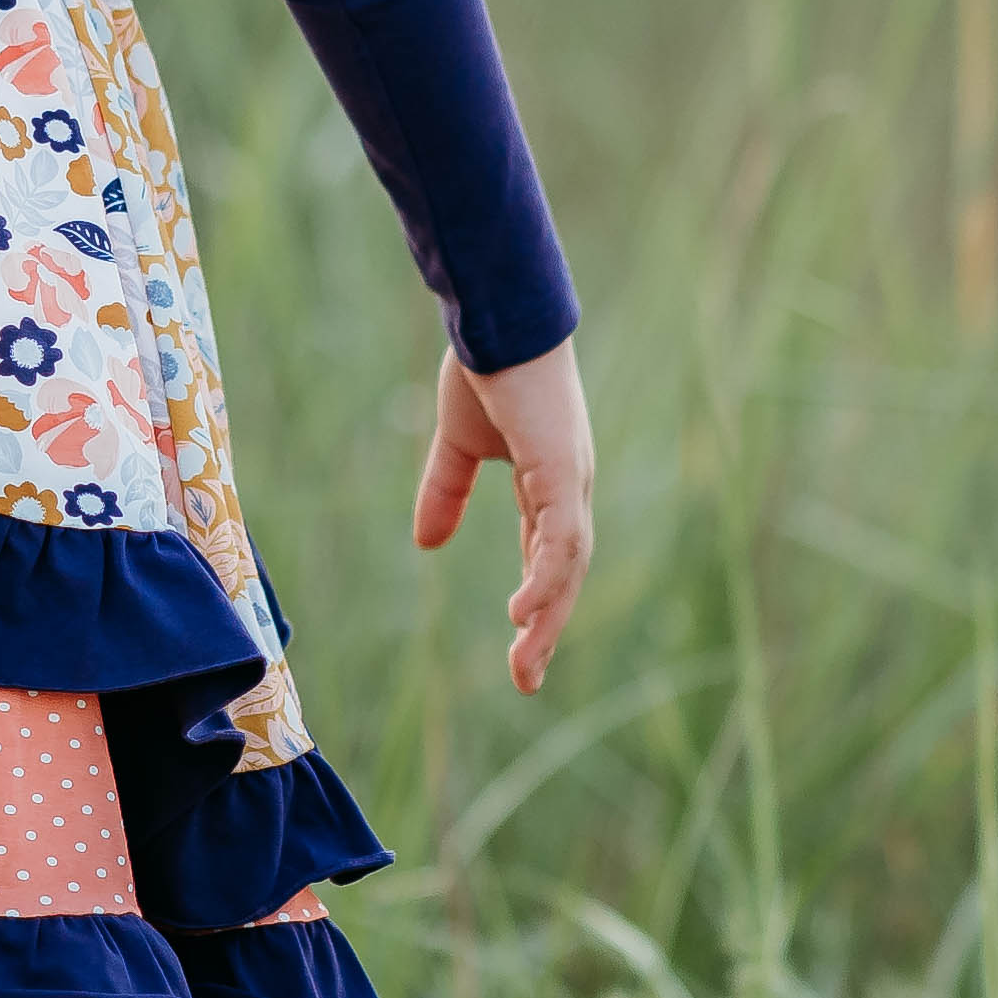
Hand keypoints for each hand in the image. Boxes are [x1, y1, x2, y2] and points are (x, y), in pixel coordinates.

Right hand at [410, 337, 593, 693]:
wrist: (497, 316)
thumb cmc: (485, 366)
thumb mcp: (459, 444)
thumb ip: (446, 492)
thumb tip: (426, 544)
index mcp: (550, 482)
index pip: (549, 556)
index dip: (538, 602)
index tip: (519, 651)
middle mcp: (570, 486)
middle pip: (565, 573)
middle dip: (546, 628)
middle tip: (525, 681)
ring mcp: (571, 479)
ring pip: (568, 566)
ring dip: (548, 616)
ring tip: (524, 660)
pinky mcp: (561, 469)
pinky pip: (560, 540)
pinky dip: (546, 579)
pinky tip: (525, 613)